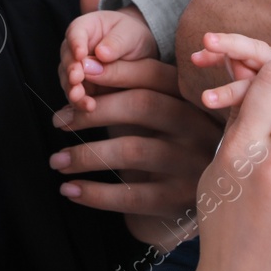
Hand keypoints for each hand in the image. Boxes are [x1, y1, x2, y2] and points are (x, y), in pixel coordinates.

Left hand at [50, 54, 221, 250]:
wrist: (214, 197)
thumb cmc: (174, 145)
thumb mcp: (167, 115)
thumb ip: (137, 93)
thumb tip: (85, 71)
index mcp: (194, 99)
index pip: (154, 75)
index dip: (117, 71)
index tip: (82, 74)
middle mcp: (198, 128)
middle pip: (142, 106)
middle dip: (93, 111)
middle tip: (58, 121)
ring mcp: (192, 165)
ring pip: (132, 151)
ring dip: (86, 155)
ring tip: (56, 160)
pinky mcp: (180, 200)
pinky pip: (131, 196)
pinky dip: (95, 194)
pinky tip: (69, 190)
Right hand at [57, 6, 155, 111]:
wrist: (139, 54)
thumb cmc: (132, 37)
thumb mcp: (131, 35)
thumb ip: (116, 43)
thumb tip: (100, 53)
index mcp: (86, 27)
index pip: (76, 32)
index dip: (75, 44)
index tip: (80, 55)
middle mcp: (75, 49)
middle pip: (67, 59)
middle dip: (71, 71)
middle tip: (76, 79)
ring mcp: (76, 70)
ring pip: (68, 80)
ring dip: (73, 91)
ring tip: (84, 100)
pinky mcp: (81, 88)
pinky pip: (77, 96)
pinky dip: (80, 103)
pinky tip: (88, 109)